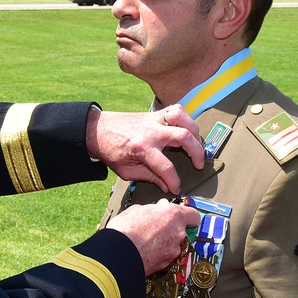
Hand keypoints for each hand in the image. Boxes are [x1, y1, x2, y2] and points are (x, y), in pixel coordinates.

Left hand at [85, 105, 203, 194]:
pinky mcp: (154, 114)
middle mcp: (151, 132)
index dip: (174, 181)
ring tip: (198, 145)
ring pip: (182, 118)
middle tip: (198, 165)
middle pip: (183, 138)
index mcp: (142, 148)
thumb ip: (149, 177)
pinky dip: (186, 118)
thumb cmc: (111, 150)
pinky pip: (176, 110)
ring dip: (195, 132)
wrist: (98, 130)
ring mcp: (153, 120)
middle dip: (196, 154)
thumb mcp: (127, 171)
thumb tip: (166, 186)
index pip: (166, 167)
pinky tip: (188, 129)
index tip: (176, 188)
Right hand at [107, 199, 200, 274]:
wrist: (119, 254)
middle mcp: (178, 233)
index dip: (185, 214)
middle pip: (181, 229)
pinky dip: (158, 252)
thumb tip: (154, 210)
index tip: (179, 214)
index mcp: (173, 215)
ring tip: (146, 239)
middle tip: (155, 224)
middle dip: (170, 227)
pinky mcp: (166, 263)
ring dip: (164, 241)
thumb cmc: (125, 230)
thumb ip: (152, 209)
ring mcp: (173, 250)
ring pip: (173, 243)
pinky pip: (166, 255)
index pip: (193, 215)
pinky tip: (145, 249)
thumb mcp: (137, 209)